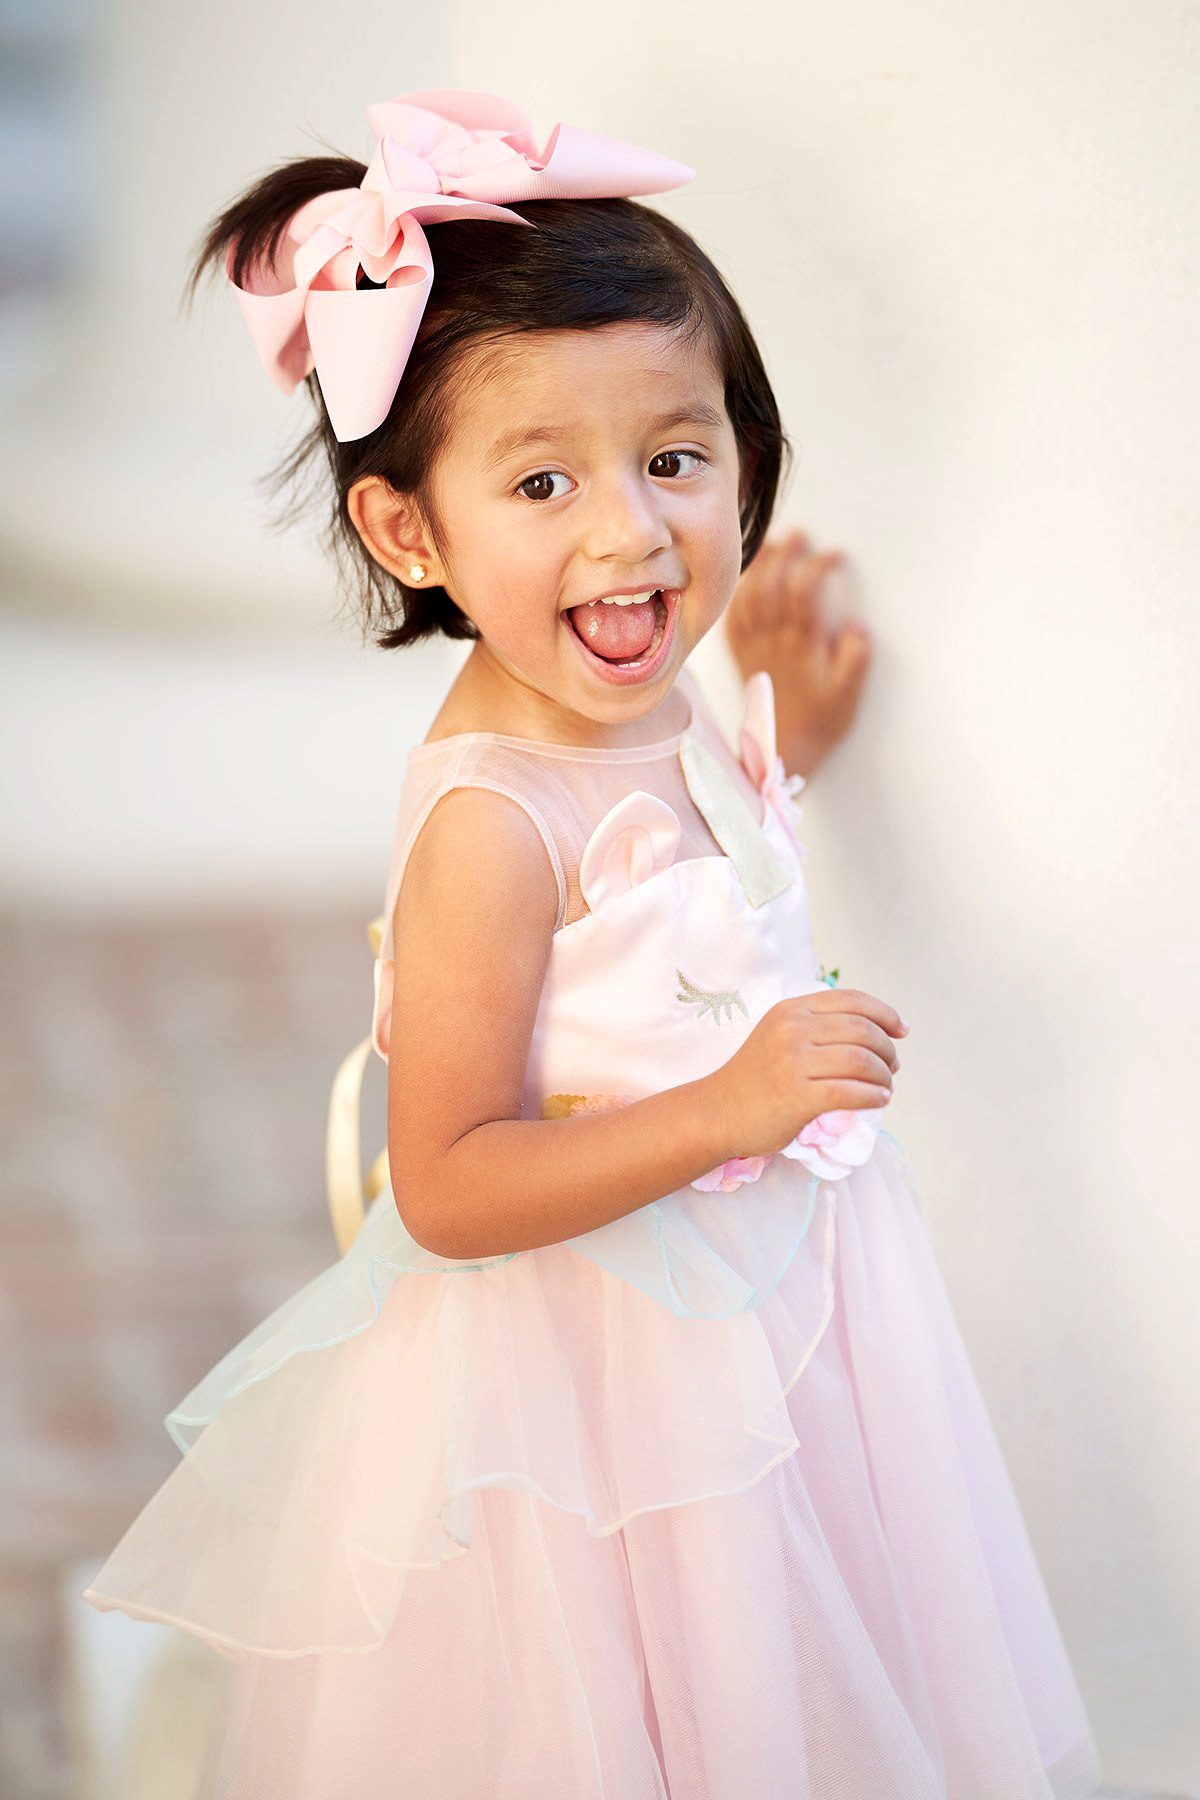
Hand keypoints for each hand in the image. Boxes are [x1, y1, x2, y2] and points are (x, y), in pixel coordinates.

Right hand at [702, 988, 906, 1160]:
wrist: (717, 1112)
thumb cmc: (755, 1078)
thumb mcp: (780, 1035)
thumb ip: (817, 1026)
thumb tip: (877, 1032)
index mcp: (792, 1010)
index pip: (853, 1000)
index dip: (885, 1013)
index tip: (902, 1030)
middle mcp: (793, 1030)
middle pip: (863, 1031)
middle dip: (888, 1050)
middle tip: (892, 1067)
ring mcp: (794, 1062)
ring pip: (862, 1062)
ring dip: (884, 1076)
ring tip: (885, 1087)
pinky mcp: (798, 1096)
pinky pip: (852, 1092)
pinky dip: (874, 1096)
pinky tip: (878, 1100)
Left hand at [725, 529, 870, 776]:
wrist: (784, 749)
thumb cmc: (820, 721)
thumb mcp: (848, 694)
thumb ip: (855, 658)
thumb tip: (855, 624)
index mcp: (802, 646)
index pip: (804, 592)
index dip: (816, 566)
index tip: (834, 554)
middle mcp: (774, 641)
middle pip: (773, 585)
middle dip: (785, 554)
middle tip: (800, 536)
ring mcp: (754, 646)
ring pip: (750, 596)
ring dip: (760, 566)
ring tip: (772, 544)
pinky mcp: (743, 654)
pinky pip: (734, 616)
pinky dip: (739, 592)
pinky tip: (748, 577)